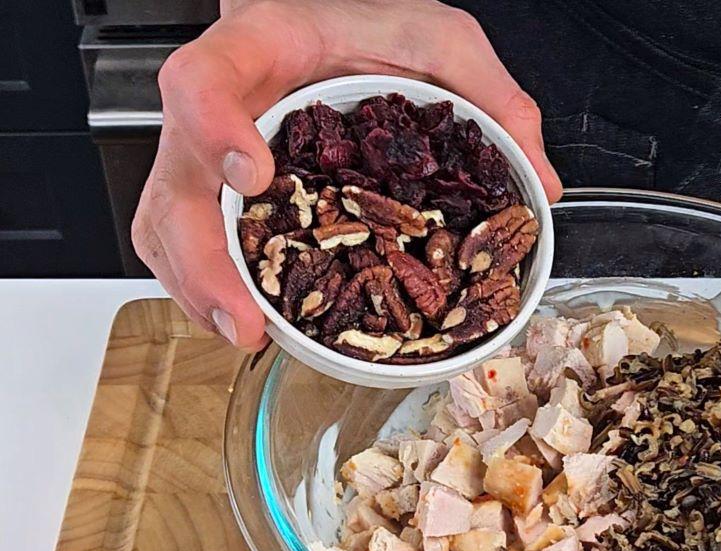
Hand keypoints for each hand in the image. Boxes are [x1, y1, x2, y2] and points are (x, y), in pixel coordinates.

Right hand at [133, 0, 561, 347]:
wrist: (331, 14)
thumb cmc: (366, 16)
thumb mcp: (440, 36)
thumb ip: (489, 94)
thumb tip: (538, 182)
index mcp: (259, 51)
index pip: (203, 83)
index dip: (215, 131)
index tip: (257, 174)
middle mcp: (220, 108)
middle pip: (175, 184)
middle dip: (202, 260)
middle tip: (247, 318)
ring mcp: (209, 154)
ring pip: (167, 225)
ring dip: (198, 289)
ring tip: (247, 335)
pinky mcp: (221, 192)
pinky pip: (188, 243)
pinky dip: (208, 287)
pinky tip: (248, 321)